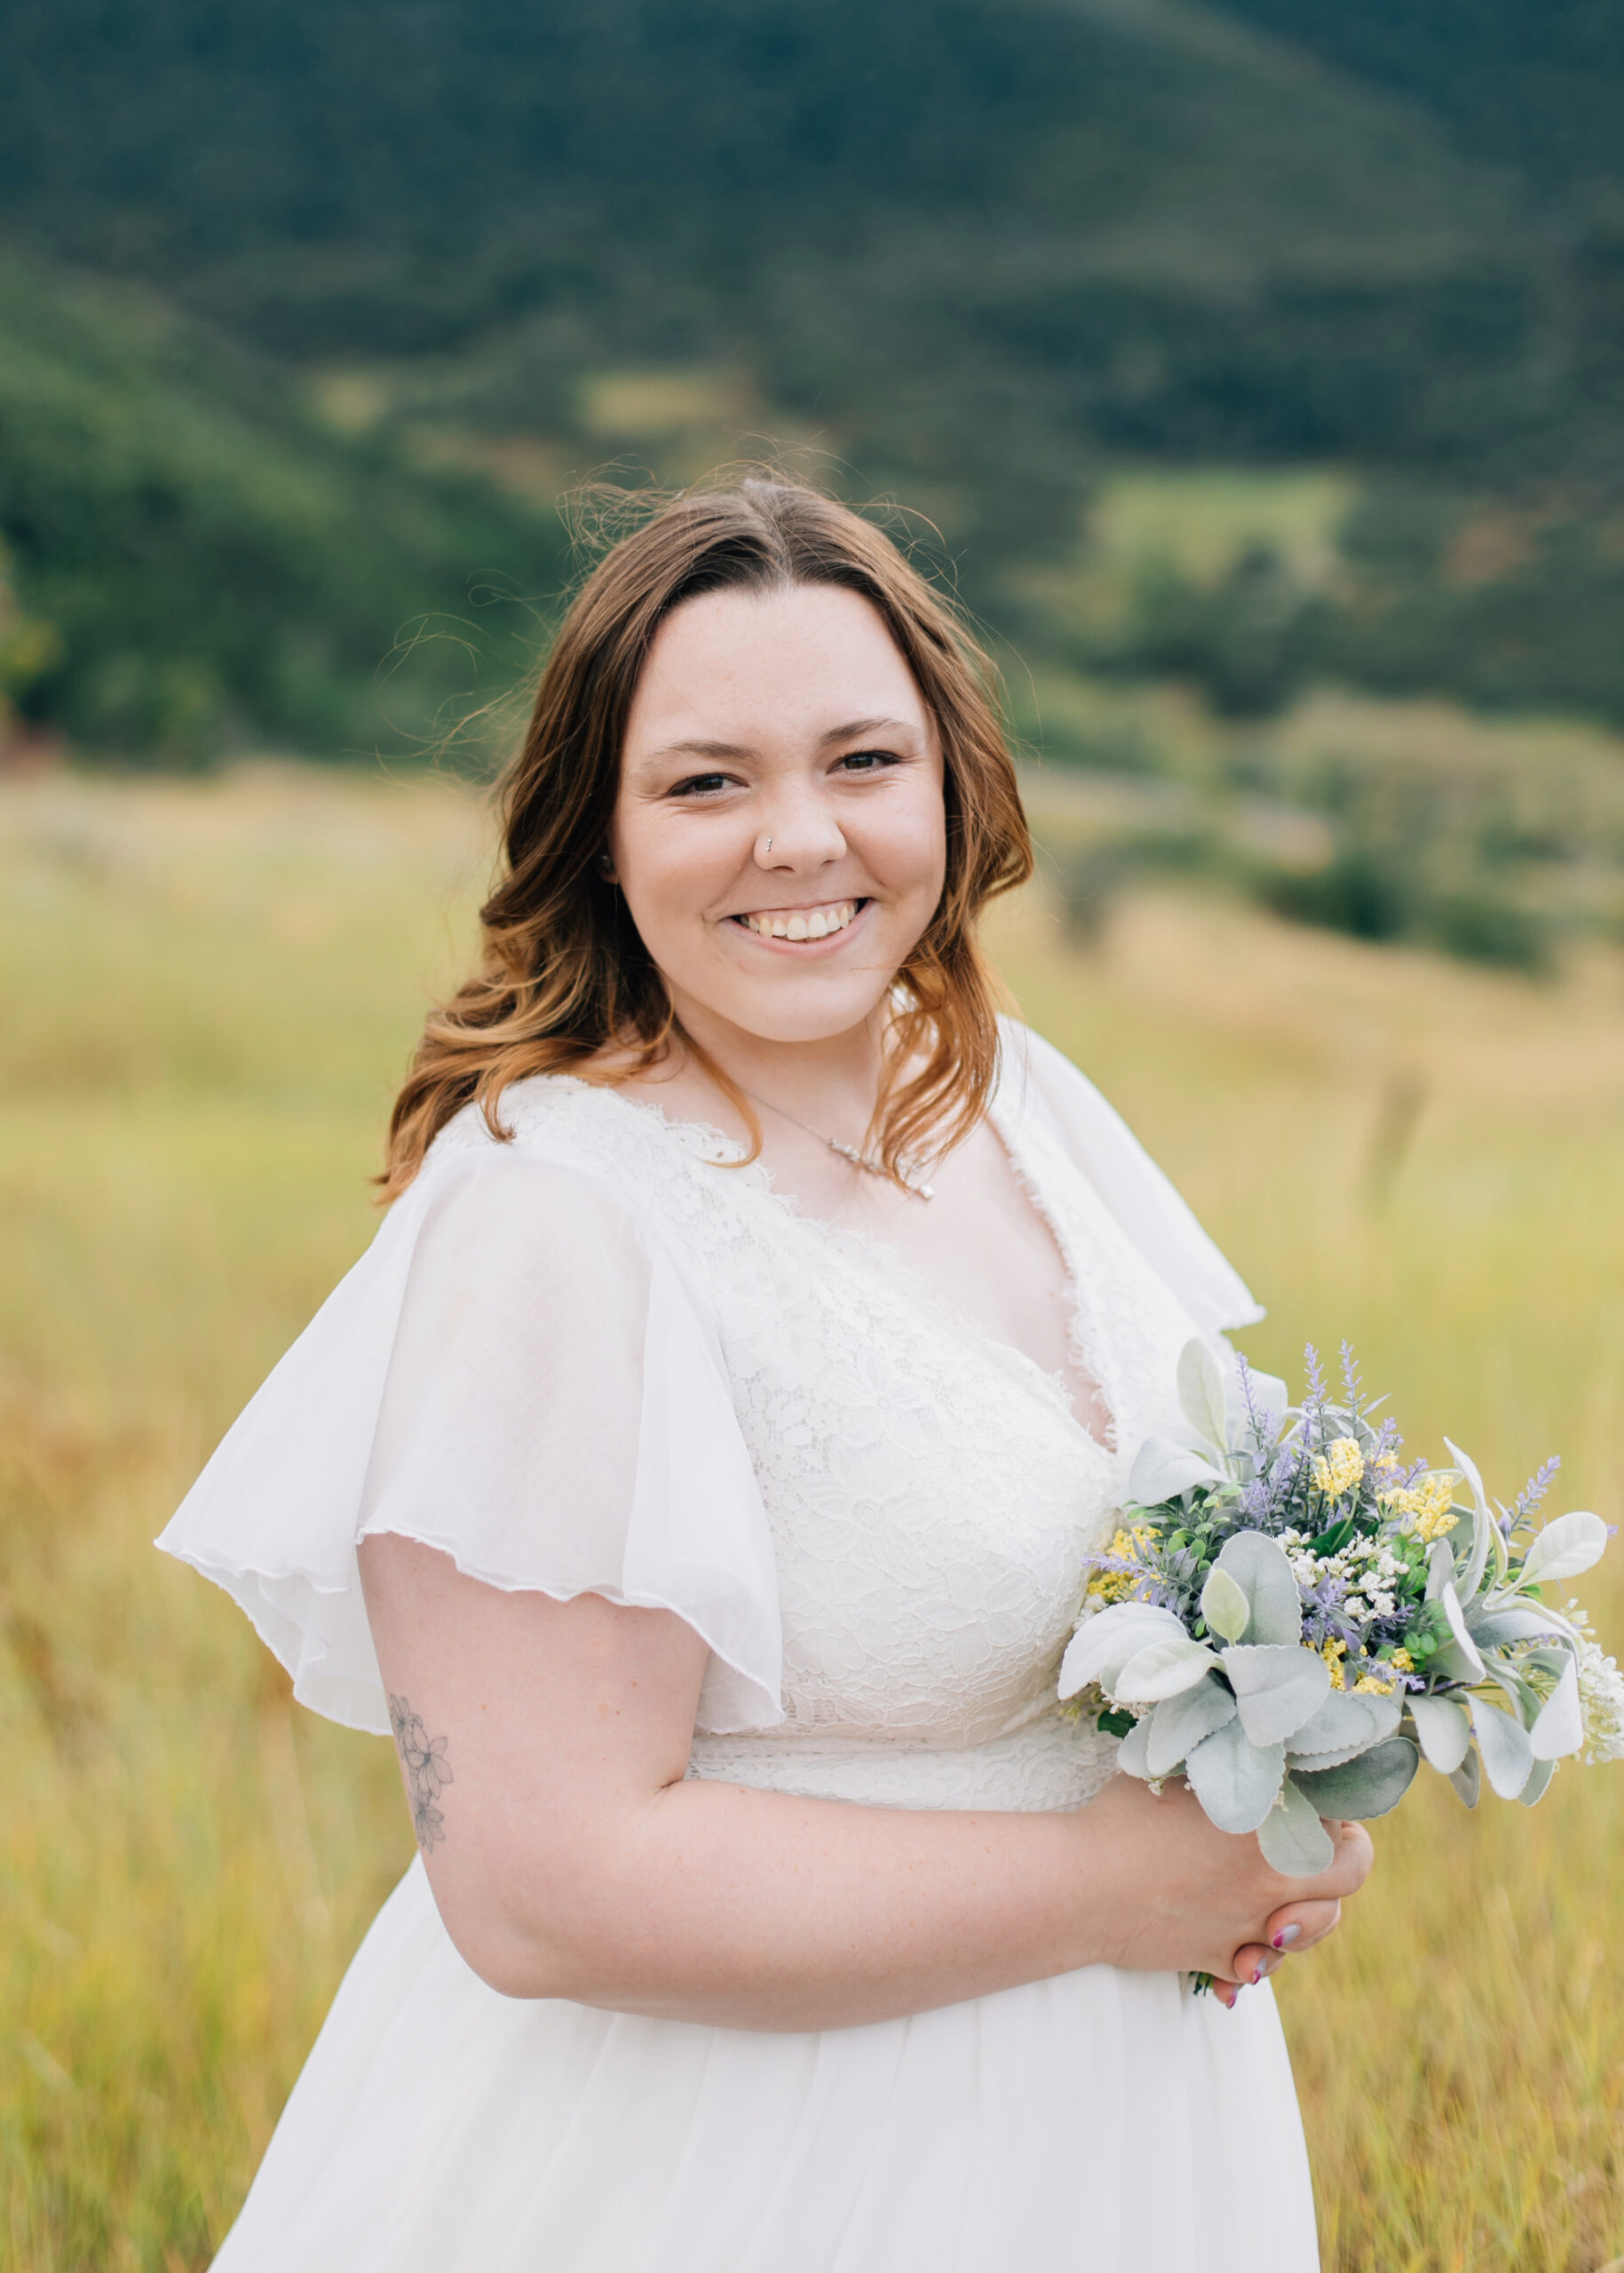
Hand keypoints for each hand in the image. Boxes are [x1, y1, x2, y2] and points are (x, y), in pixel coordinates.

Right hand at [1081, 1775, 1372, 1994]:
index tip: (1315, 1797)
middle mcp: (1275, 1875)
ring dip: (1305, 1913)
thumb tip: (1243, 1740)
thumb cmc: (1122, 1817)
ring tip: (1274, 1897)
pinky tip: (1235, 1945)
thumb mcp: (1177, 1770)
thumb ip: (1224, 1761)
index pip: (1340, 1809)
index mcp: (1271, 1821)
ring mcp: (1254, 1923)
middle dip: (1343, 1858)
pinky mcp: (1226, 1958)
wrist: (1081, 1886)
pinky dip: (1254, 1957)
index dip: (1334, 1801)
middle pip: (1351, 1873)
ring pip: (1316, 1928)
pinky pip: (1261, 1966)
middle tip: (1317, 1846)